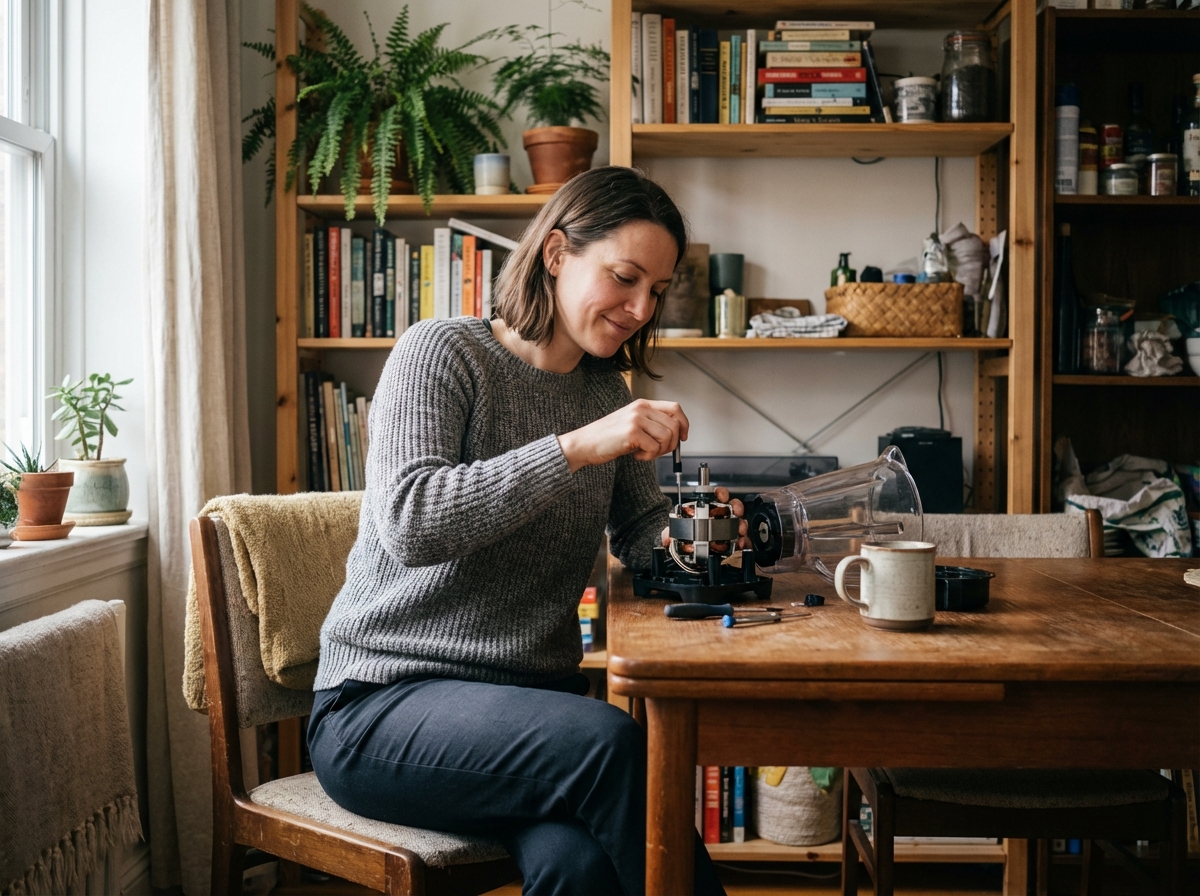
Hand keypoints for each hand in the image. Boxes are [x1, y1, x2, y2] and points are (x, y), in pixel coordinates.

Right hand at [558, 399, 688, 472]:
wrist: (584, 443)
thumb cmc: (606, 437)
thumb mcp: (632, 424)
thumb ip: (651, 424)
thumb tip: (676, 434)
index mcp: (642, 404)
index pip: (675, 408)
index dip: (684, 424)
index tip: (683, 437)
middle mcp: (641, 408)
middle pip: (674, 425)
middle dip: (671, 444)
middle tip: (657, 451)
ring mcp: (636, 419)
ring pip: (667, 437)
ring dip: (659, 451)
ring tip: (644, 453)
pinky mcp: (632, 432)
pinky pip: (654, 448)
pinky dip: (648, 457)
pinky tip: (636, 456)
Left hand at [661, 487, 750, 549]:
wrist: (686, 556)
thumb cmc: (682, 539)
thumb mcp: (674, 533)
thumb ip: (668, 533)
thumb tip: (666, 536)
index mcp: (707, 511)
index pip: (716, 497)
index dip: (721, 494)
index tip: (721, 496)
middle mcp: (719, 518)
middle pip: (732, 507)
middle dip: (736, 507)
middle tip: (736, 512)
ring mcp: (727, 531)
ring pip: (739, 523)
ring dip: (741, 525)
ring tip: (739, 530)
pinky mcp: (733, 544)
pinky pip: (743, 541)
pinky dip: (745, 541)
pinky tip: (742, 544)